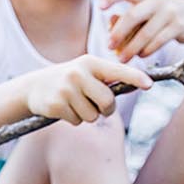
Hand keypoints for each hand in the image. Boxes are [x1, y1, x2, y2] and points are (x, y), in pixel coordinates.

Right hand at [24, 52, 151, 123]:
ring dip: (87, 114)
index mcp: (90, 62)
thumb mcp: (88, 72)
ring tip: (74, 103)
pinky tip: (64, 108)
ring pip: (93, 116)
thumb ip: (109, 78)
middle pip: (108, 102)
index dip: (135, 78)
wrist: (34, 87)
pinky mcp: (55, 105)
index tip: (149, 84)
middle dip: (106, 109)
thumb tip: (142, 83)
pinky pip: (77, 121)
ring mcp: (65, 89)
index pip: (117, 70)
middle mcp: (78, 73)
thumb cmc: (71, 80)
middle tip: (95, 104)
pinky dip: (74, 119)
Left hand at [101, 0, 183, 60]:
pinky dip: (147, 50)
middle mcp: (158, 1)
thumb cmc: (167, 16)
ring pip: (145, 33)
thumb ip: (132, 16)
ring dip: (132, 48)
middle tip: (109, 46)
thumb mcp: (151, 11)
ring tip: (123, 58)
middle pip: (133, 15)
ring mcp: (170, 12)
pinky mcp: (179, 26)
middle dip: (118, 33)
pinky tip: (142, 55)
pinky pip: (158, 41)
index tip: (100, 7)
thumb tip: (110, 26)